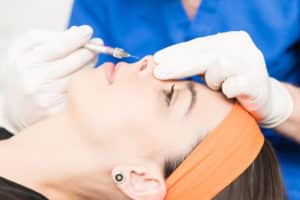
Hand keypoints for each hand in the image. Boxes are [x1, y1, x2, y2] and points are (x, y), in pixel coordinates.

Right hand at [0, 25, 101, 131]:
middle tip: (98, 45)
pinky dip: (88, 83)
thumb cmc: (25, 73)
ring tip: (93, 58)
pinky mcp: (54, 111)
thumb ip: (48, 39)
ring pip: (77, 78)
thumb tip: (75, 32)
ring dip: (90, 66)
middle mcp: (32, 80)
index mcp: (24, 61)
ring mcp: (44, 98)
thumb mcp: (26, 51)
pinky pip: (78, 93)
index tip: (88, 31)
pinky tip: (90, 77)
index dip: (76, 38)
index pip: (57, 47)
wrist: (16, 107)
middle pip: (71, 62)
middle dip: (88, 51)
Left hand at [153, 31, 292, 127]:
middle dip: (177, 64)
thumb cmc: (231, 84)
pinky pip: (233, 84)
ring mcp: (252, 62)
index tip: (157, 59)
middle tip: (158, 72)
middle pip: (203, 54)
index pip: (197, 44)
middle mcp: (241, 46)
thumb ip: (194, 63)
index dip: (175, 52)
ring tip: (218, 88)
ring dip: (212, 80)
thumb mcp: (212, 69)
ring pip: (218, 65)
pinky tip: (227, 93)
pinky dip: (227, 89)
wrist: (265, 101)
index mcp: (229, 40)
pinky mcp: (257, 82)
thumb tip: (161, 64)